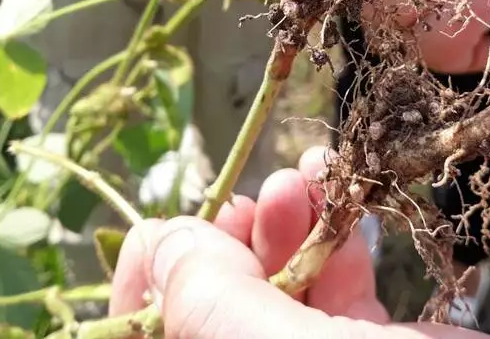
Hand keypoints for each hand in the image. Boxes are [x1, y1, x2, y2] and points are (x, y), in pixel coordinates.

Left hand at [109, 146, 489, 337]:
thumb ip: (207, 300)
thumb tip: (161, 243)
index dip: (142, 289)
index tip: (161, 226)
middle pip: (217, 312)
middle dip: (228, 243)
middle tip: (251, 198)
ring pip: (280, 296)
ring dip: (288, 228)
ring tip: (307, 178)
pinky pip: (339, 296)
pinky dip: (338, 242)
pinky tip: (346, 202)